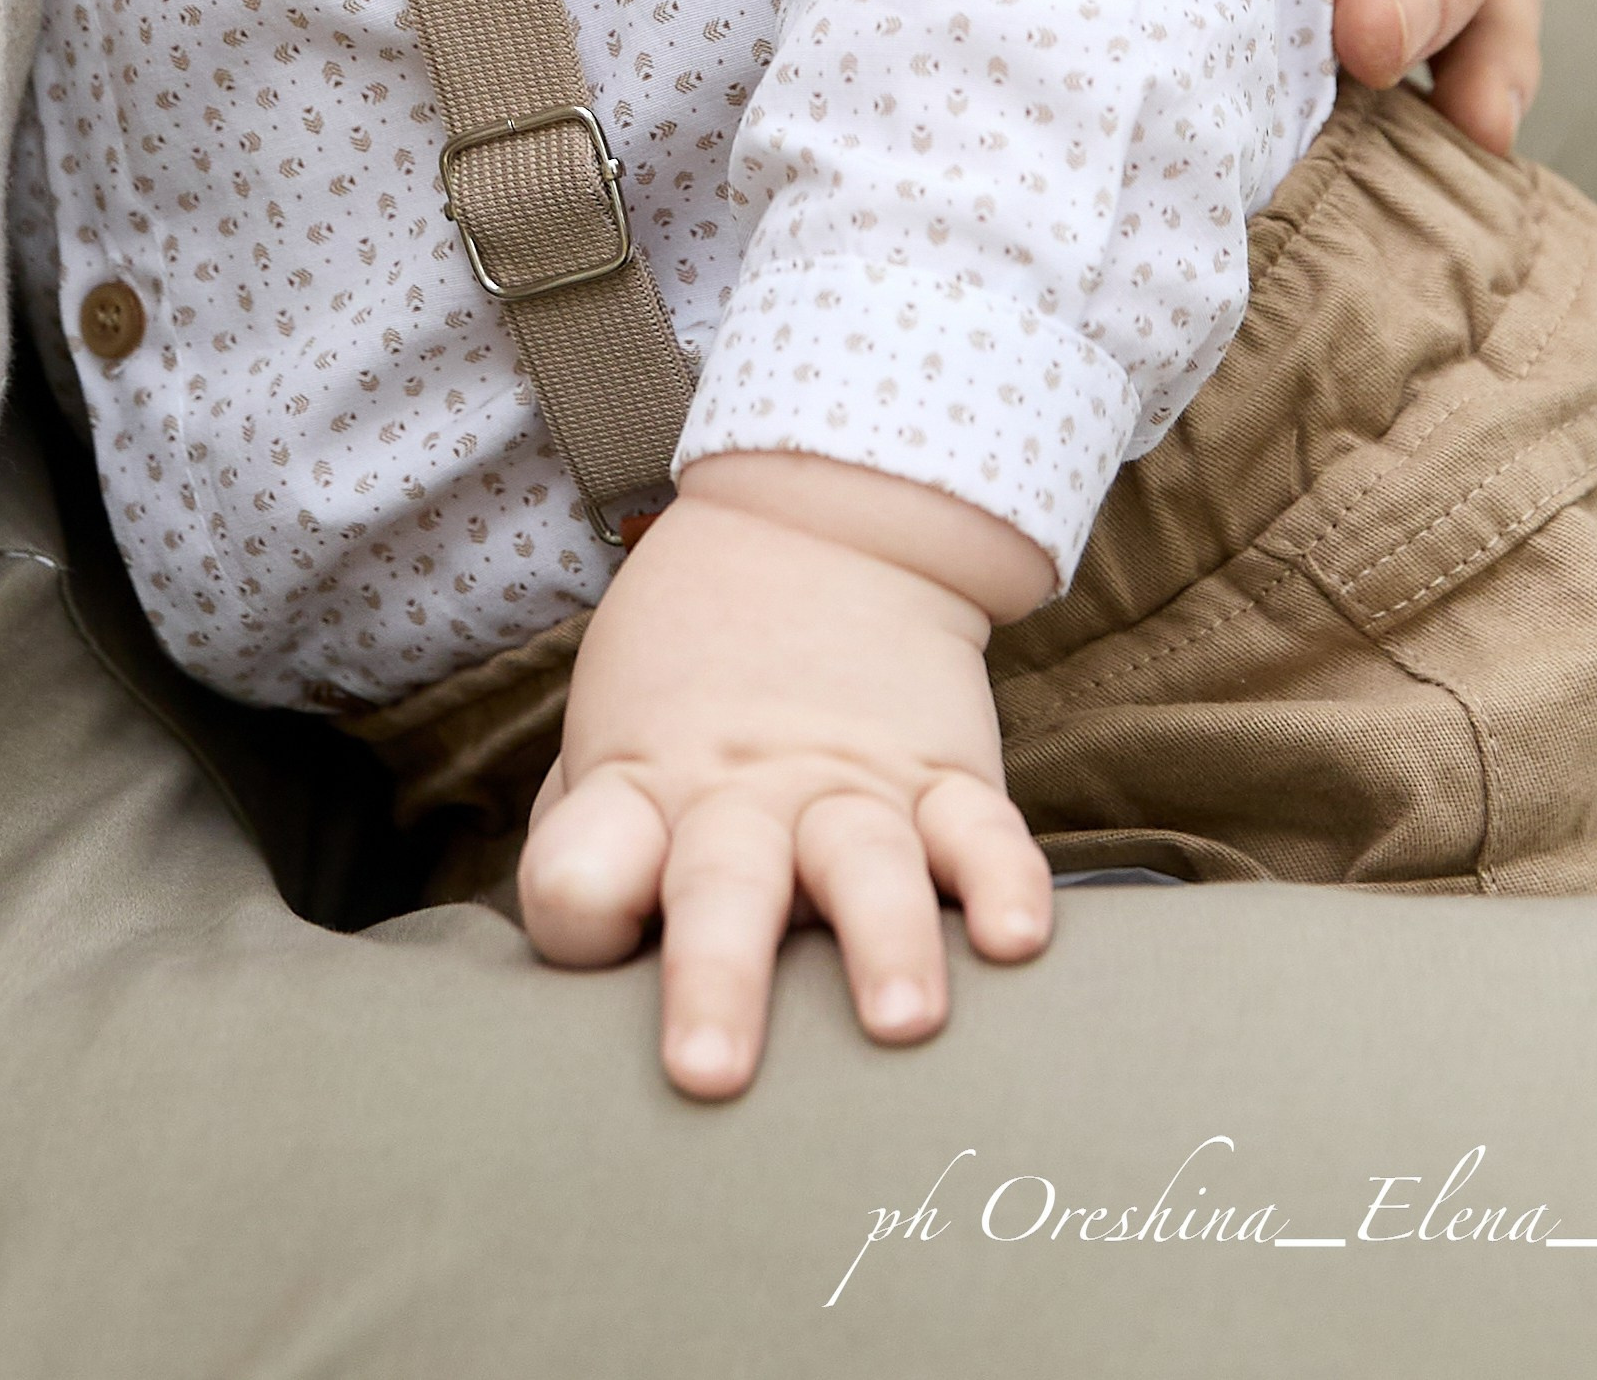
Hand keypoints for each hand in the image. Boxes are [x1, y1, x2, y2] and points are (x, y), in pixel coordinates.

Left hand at [516, 456, 1054, 1098]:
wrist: (815, 526)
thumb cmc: (689, 672)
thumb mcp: (609, 738)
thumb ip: (592, 849)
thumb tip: (587, 974)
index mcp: (643, 788)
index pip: (582, 867)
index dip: (580, 906)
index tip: (592, 930)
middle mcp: (743, 794)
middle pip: (719, 886)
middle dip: (716, 979)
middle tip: (710, 1071)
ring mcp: (851, 783)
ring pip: (865, 866)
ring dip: (882, 943)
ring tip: (901, 1020)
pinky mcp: (943, 769)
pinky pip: (981, 830)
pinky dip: (1004, 883)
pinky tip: (1016, 938)